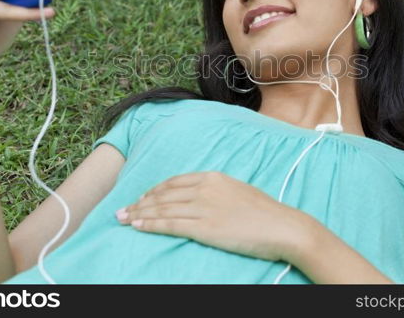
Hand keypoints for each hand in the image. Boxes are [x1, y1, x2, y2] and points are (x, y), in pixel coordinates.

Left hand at [115, 171, 307, 261]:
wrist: (282, 226)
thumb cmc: (265, 212)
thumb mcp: (238, 191)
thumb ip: (217, 192)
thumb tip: (202, 199)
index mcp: (213, 177)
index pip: (174, 182)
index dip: (154, 190)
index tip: (142, 197)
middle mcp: (205, 189)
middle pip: (163, 194)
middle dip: (139, 202)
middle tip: (121, 209)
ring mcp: (203, 207)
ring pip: (162, 209)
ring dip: (139, 214)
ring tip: (123, 219)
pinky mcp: (204, 227)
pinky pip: (170, 224)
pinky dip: (150, 224)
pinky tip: (138, 226)